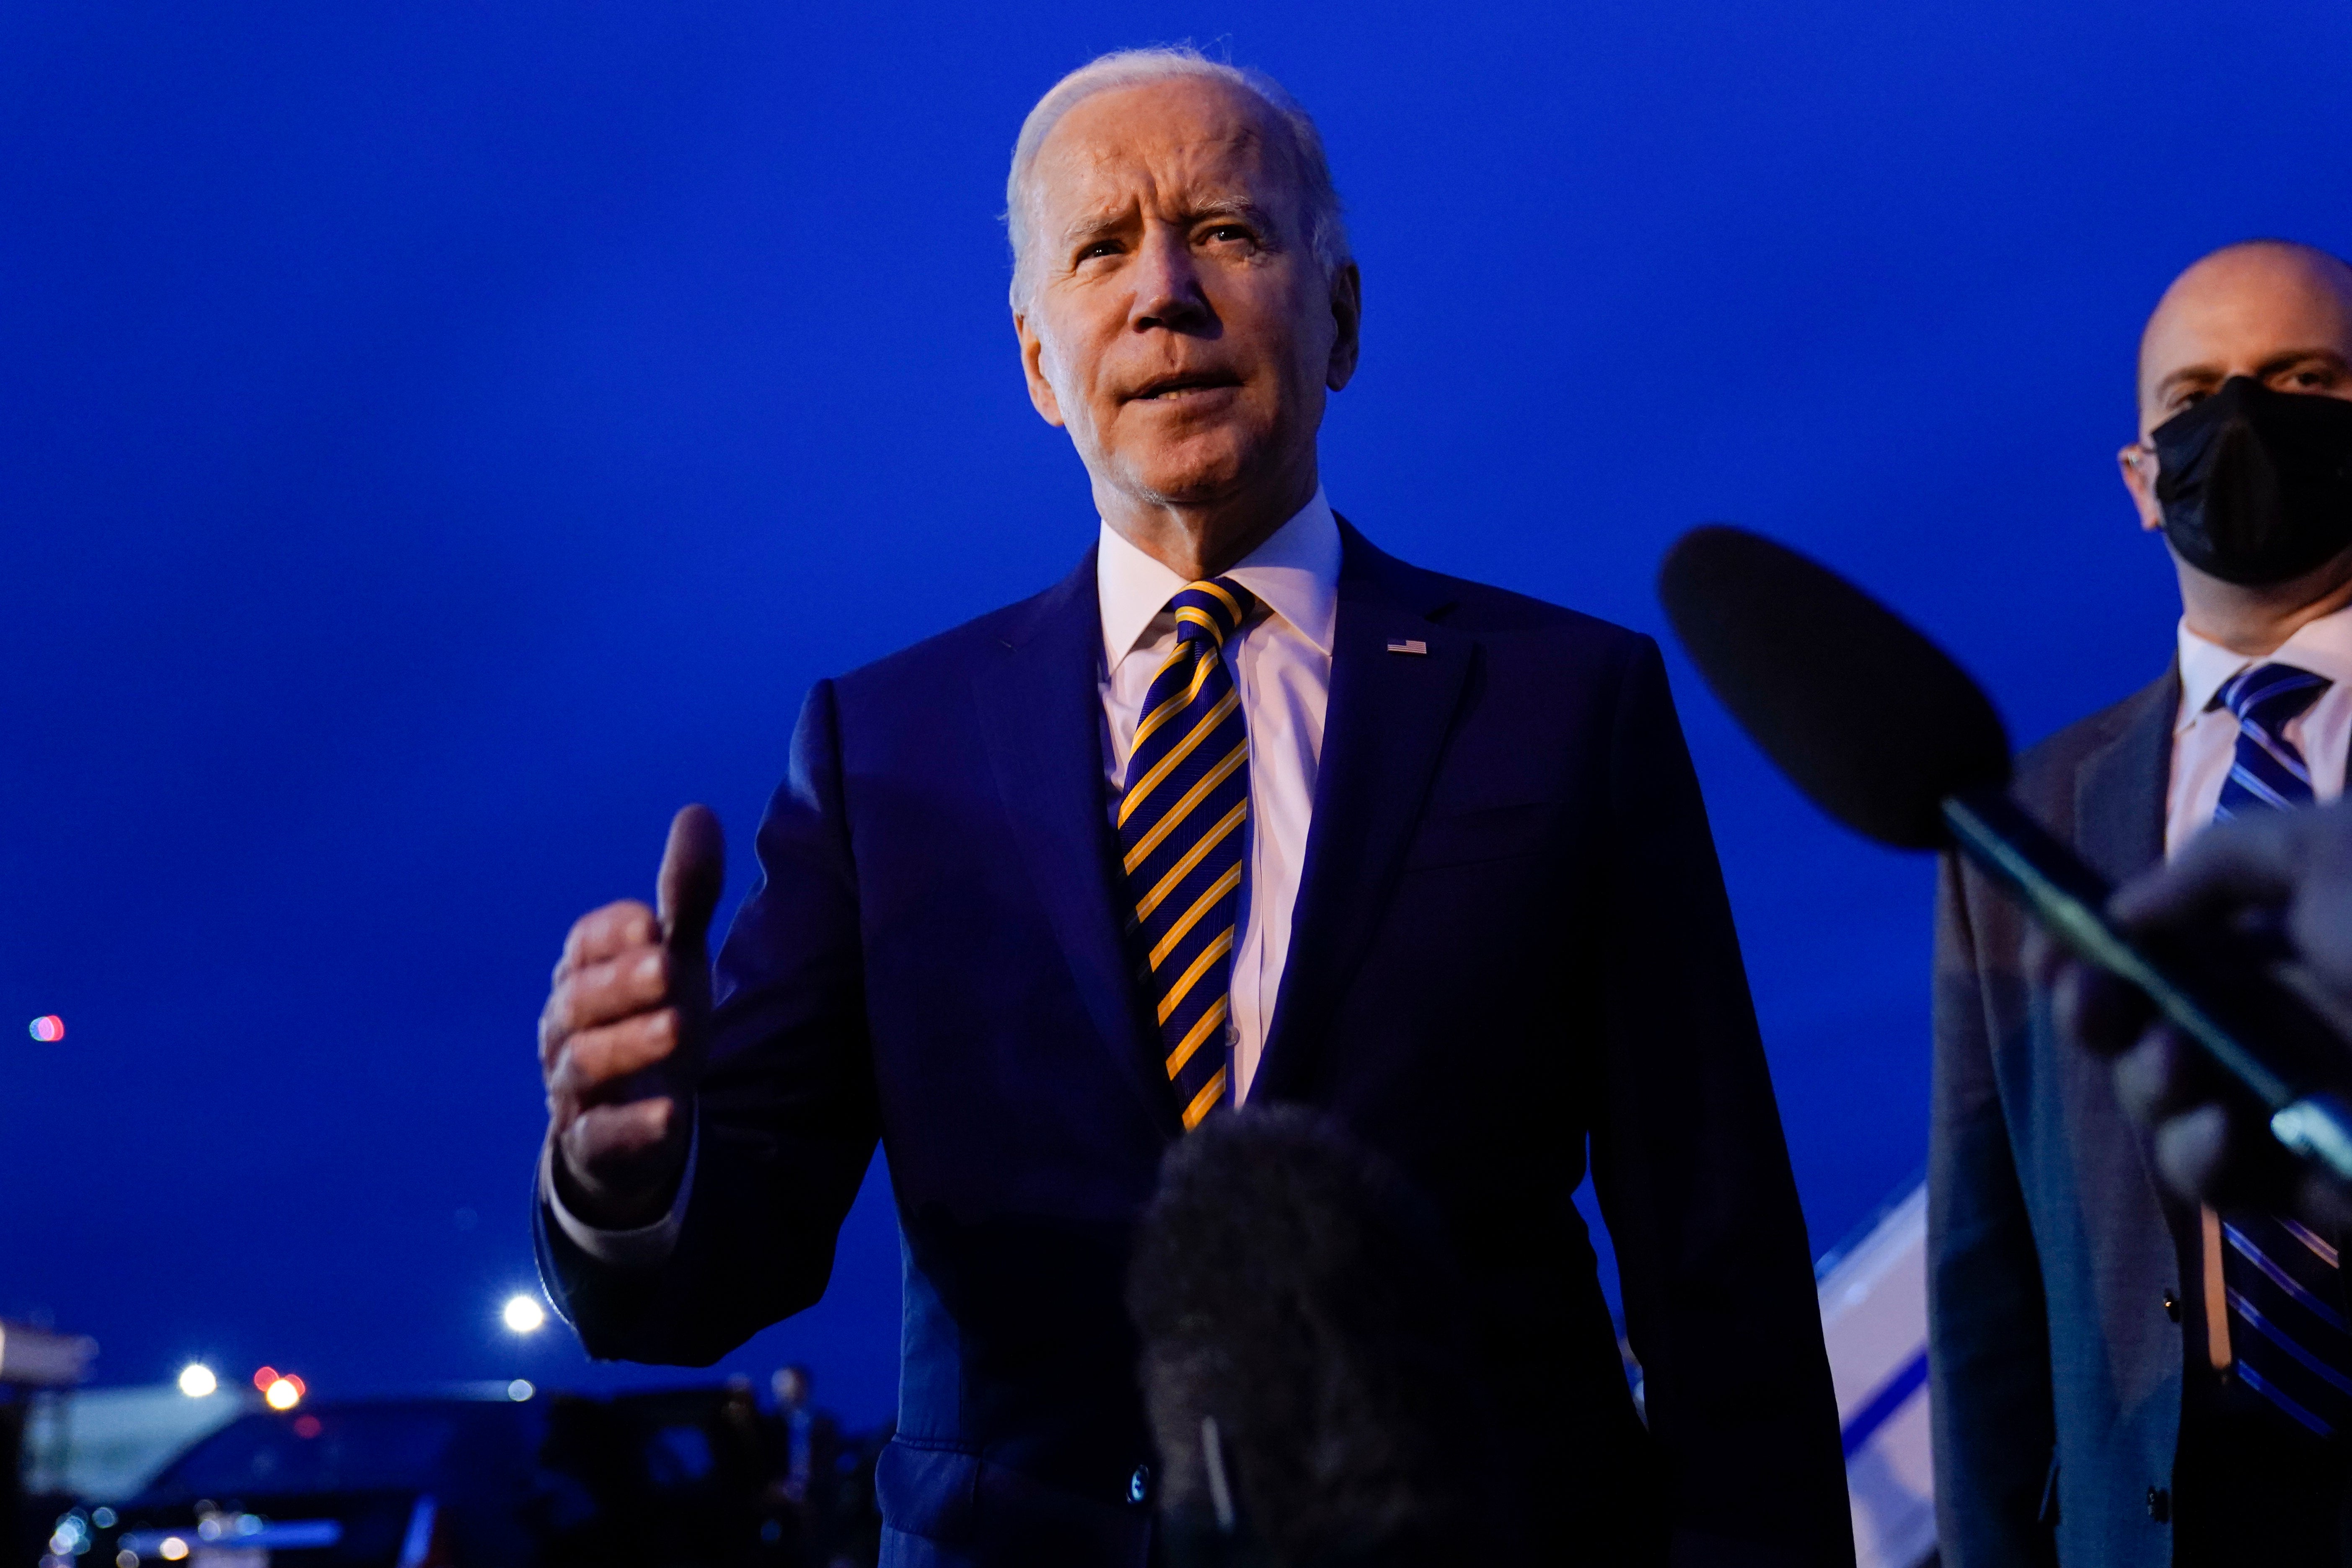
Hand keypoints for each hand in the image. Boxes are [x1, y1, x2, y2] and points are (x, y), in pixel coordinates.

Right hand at [540, 805, 725, 1227]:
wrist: (633, 1125)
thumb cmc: (650, 1022)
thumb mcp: (674, 960)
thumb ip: (686, 895)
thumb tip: (699, 811)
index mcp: (582, 977)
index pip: (583, 946)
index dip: (612, 933)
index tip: (653, 921)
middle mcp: (567, 1030)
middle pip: (579, 1002)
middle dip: (621, 983)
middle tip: (669, 966)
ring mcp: (575, 1090)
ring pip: (585, 1064)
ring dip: (630, 1044)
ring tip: (678, 1027)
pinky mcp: (594, 1146)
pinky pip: (602, 1137)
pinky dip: (634, 1127)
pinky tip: (671, 1116)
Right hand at [2049, 800, 2351, 1224]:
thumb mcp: (2325, 849)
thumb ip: (2212, 867)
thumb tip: (2122, 911)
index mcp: (2277, 946)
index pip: (2157, 954)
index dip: (2088, 952)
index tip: (2051, 950)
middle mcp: (2277, 1024)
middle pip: (2140, 1033)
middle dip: (2096, 1017)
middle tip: (2097, 1001)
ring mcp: (2295, 1107)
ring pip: (2164, 1113)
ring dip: (2146, 1088)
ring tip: (2182, 1066)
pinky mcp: (2317, 1182)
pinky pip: (2222, 1184)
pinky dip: (2199, 1158)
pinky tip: (2217, 1128)